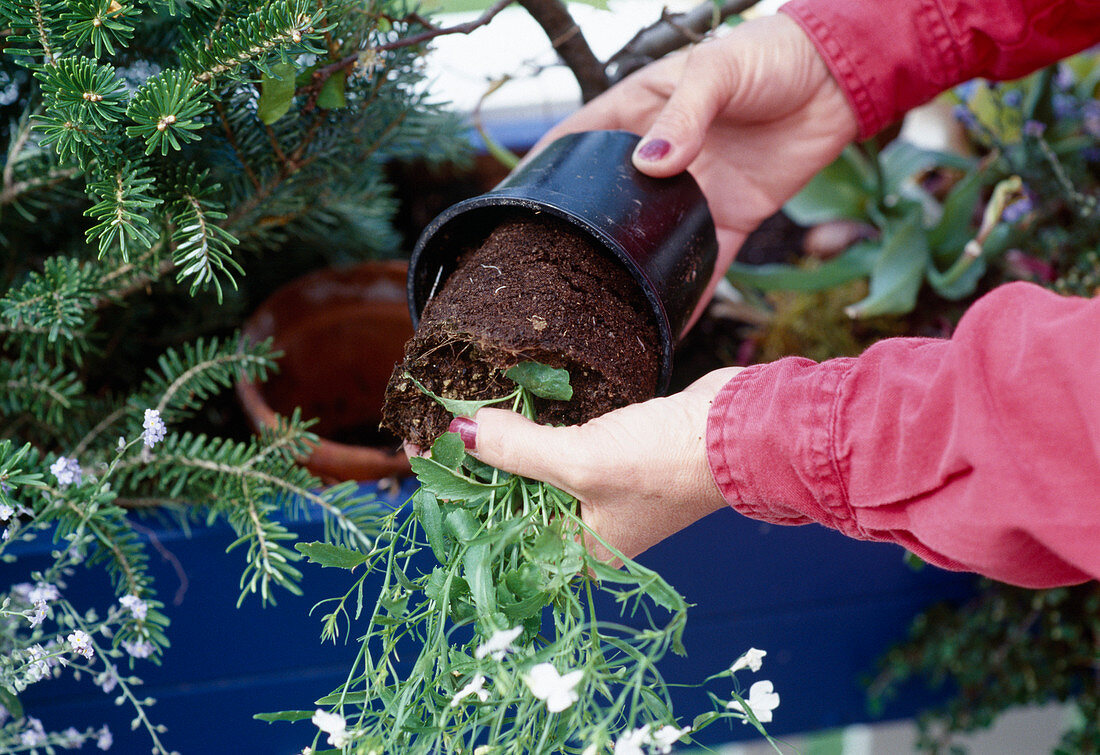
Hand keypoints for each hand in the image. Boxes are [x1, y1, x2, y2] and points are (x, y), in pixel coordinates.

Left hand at [456, 367, 743, 561]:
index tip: (421, 449)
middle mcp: (584, 529)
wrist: (742, 428)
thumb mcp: (581, 461)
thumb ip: (516, 450)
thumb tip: (459, 429)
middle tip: (434, 420)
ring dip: (502, 440)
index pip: (494, 532)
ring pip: (533, 468)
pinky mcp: (614, 455)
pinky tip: (507, 403)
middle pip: (509, 498)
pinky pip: (560, 444)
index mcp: (575, 553)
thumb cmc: (667, 464)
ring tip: (460, 406)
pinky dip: (535, 426)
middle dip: (473, 461)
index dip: (453, 493)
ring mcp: (600, 490)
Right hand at [530, 13, 858, 328]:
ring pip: (651, 240)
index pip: (577, 145)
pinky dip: (688, 293)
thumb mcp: (717, 71)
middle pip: (609, 204)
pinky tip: (665, 325)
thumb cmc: (770, 54)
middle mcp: (657, 159)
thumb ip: (683, 116)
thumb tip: (650, 167)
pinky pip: (704, 262)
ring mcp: (693, 193)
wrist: (839, 78)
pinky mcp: (732, 217)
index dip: (544, 173)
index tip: (511, 208)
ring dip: (631, 270)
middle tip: (548, 274)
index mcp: (637, 113)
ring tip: (597, 308)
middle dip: (583, 236)